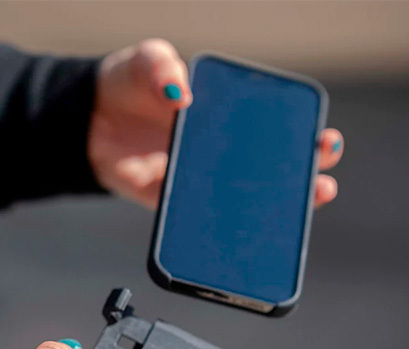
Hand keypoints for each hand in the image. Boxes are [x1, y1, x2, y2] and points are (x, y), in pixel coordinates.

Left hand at [89, 38, 343, 208]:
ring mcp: (194, 179)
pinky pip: (192, 216)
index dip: (300, 135)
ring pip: (237, 198)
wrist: (86, 119)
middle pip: (266, 168)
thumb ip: (162, 68)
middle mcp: (215, 152)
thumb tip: (181, 96)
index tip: (322, 140)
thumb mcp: (146, 62)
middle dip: (299, 177)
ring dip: (266, 207)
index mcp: (222, 117)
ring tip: (294, 211)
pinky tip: (231, 226)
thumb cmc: (126, 84)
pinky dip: (213, 223)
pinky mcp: (166, 200)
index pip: (271, 127)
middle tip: (321, 182)